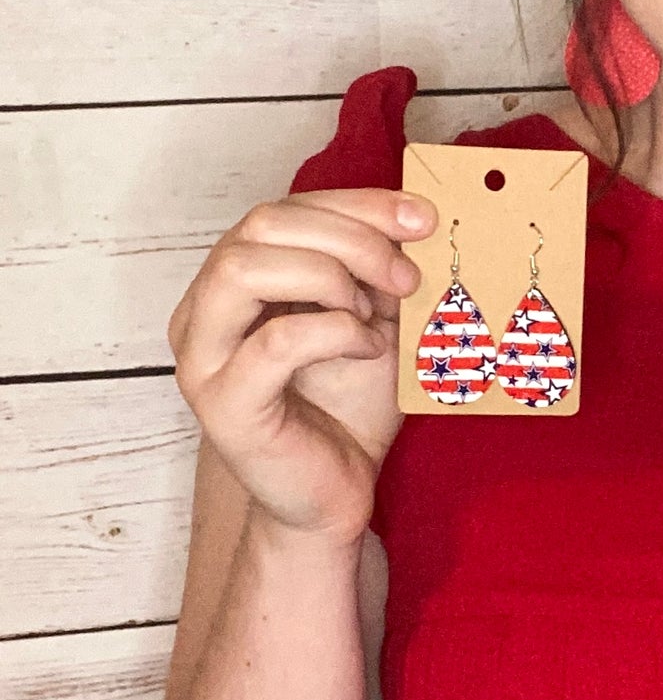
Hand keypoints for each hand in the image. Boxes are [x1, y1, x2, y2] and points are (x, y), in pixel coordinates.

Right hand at [168, 187, 437, 542]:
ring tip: (370, 312)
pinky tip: (365, 347)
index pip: (284, 209)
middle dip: (349, 237)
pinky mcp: (223, 404)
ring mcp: (203, 357)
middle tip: (406, 275)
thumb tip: (415, 219)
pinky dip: (333, 332)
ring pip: (243, 269)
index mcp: (233, 280)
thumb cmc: (347, 407)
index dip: (357, 204)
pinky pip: (274, 342)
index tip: (423, 218)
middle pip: (260, 225)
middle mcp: (203, 310)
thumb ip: (376, 270)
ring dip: (327, 277)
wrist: (336, 495)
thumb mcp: (372, 319)